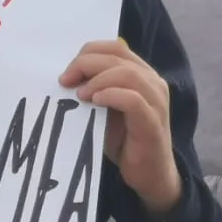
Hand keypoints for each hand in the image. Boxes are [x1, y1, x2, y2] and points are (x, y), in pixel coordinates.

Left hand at [61, 40, 182, 214]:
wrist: (150, 174)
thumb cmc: (126, 141)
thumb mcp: (106, 110)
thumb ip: (95, 89)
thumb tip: (67, 77)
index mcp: (142, 73)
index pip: (115, 47)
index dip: (88, 53)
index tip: (66, 73)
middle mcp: (153, 82)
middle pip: (119, 56)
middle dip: (87, 64)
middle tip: (65, 81)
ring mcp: (156, 101)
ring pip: (128, 74)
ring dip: (98, 79)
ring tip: (81, 94)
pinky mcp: (153, 123)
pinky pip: (134, 100)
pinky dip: (112, 95)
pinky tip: (96, 101)